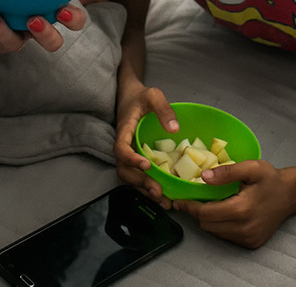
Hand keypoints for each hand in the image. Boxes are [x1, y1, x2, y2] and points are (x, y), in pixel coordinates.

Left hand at [0, 3, 88, 53]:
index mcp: (52, 7)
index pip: (74, 19)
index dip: (73, 19)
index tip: (62, 10)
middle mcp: (36, 23)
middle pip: (53, 41)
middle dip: (46, 33)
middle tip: (33, 19)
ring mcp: (15, 33)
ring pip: (17, 43)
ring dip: (5, 31)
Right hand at [113, 83, 176, 207]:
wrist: (130, 96)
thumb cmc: (141, 96)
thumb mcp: (153, 95)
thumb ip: (163, 109)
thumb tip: (174, 129)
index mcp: (125, 130)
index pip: (121, 148)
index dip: (131, 159)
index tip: (147, 165)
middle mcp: (124, 145)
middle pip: (123, 169)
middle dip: (139, 182)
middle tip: (157, 191)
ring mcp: (128, 153)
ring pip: (129, 176)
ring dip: (143, 189)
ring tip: (162, 200)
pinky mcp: (135, 158)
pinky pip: (136, 175)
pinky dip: (147, 186)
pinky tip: (162, 195)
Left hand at [173, 160, 291, 248]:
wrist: (290, 195)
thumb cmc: (270, 179)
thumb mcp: (250, 168)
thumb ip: (227, 172)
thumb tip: (203, 177)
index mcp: (242, 209)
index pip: (205, 213)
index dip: (190, 207)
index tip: (180, 201)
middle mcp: (244, 228)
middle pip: (207, 225)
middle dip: (199, 212)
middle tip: (197, 199)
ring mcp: (248, 238)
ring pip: (215, 232)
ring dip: (210, 220)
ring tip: (213, 204)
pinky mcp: (251, 243)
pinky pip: (226, 236)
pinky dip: (222, 226)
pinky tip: (228, 213)